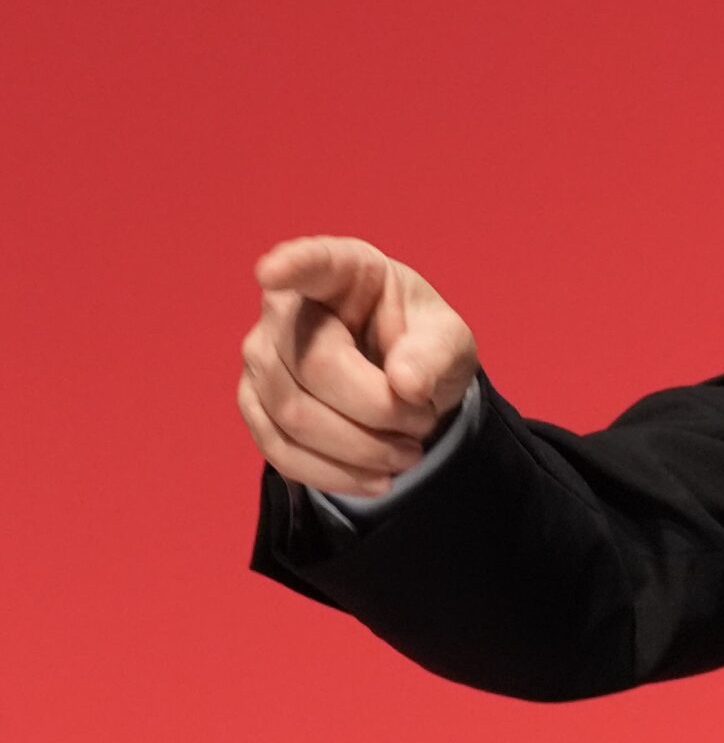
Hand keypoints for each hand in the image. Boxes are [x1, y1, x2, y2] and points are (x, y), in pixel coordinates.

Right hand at [237, 235, 479, 494]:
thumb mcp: (451, 342)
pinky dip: (332, 473)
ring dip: (360, 448)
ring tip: (408, 453)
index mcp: (345, 270)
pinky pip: (279, 448)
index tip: (273, 271)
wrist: (405, 384)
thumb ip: (436, 353)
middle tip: (424, 423)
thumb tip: (406, 384)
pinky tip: (374, 479)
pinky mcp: (255, 405)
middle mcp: (287, 307)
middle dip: (378, 408)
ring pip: (293, 415)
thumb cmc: (422, 345)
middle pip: (314, 366)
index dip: (293, 266)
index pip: (314, 263)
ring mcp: (261, 357)